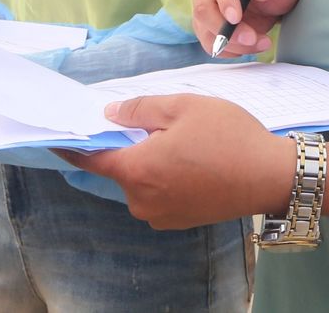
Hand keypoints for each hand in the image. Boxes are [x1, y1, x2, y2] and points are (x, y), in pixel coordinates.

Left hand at [61, 96, 296, 228]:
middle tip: (161, 123)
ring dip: (152, 162)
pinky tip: (194, 161)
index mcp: (137, 171)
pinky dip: (167, 177)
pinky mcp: (179, 221)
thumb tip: (110, 115)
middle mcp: (142, 200)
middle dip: (132, 146)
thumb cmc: (227, 136)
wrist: (270, 176)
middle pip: (123, 168)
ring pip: (143, 181)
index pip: (93, 159)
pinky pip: (160, 194)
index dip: (74, 146)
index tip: (58, 138)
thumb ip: (140, 110)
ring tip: (186, 141)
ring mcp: (161, 216)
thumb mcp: (182, 107)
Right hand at [193, 0, 301, 56]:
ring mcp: (204, 3)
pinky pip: (210, 43)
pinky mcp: (206, 24)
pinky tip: (250, 45)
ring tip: (261, 42)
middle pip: (203, 8)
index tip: (236, 19)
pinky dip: (230, 50)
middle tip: (252, 39)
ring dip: (232, 44)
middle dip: (225, 29)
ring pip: (205, 30)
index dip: (225, 1)